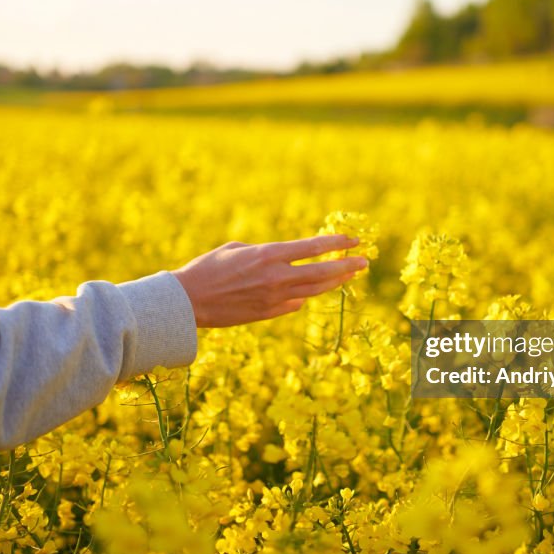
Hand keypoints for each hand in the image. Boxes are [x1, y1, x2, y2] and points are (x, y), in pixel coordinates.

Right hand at [170, 235, 367, 326]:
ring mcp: (274, 298)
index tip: (354, 239)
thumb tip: (284, 264)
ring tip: (350, 276)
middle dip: (347, 265)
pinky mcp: (268, 314)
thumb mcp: (237, 249)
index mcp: (268, 254)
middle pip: (322, 271)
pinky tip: (315, 291)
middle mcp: (276, 277)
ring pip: (314, 290)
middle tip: (365, 261)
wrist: (188, 302)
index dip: (336, 242)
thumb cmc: (207, 268)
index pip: (312, 247)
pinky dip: (307, 296)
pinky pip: (296, 303)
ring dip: (335, 282)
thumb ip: (266, 255)